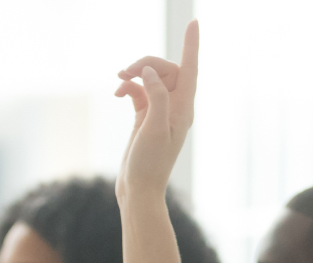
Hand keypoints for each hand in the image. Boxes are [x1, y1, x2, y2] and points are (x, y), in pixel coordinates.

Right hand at [112, 19, 198, 200]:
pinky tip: (117, 94)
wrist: (139, 189)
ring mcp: (160, 111)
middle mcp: (175, 107)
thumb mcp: (153, 129)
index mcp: (184, 109)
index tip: (194, 22)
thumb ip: (156, 97)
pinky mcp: (145, 117)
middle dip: (144, 63)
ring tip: (118, 80)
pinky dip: (128, 87)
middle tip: (124, 71)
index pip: (190, 69)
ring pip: (150, 78)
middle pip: (165, 69)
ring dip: (134, 74)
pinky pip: (139, 91)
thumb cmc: (149, 164)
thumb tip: (148, 71)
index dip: (192, 45)